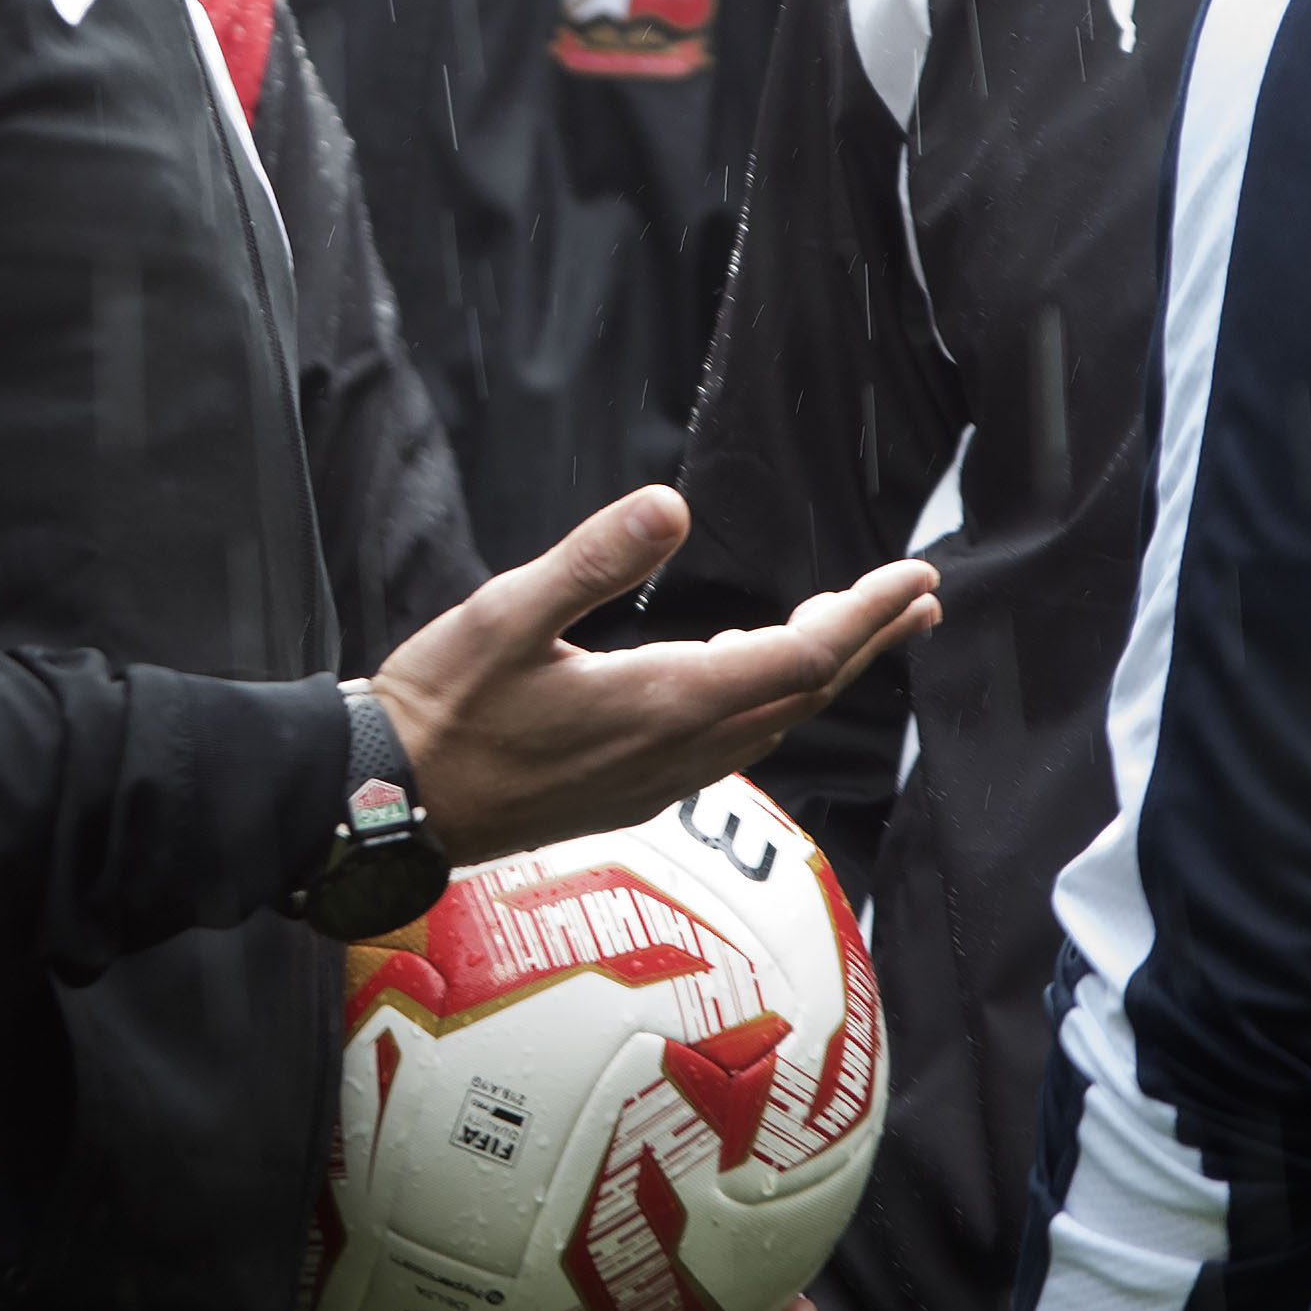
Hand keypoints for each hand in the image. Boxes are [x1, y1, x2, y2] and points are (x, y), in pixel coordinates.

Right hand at [374, 488, 935, 861]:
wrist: (392, 804)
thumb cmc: (442, 708)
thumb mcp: (506, 614)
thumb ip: (592, 559)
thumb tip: (669, 507)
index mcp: (663, 701)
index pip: (799, 656)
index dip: (865, 616)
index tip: (914, 579)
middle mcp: (678, 750)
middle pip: (804, 693)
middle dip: (866, 641)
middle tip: (919, 600)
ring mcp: (658, 779)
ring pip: (770, 721)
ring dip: (821, 670)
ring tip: (856, 626)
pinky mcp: (633, 791)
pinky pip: (730, 742)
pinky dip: (766, 696)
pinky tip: (751, 669)